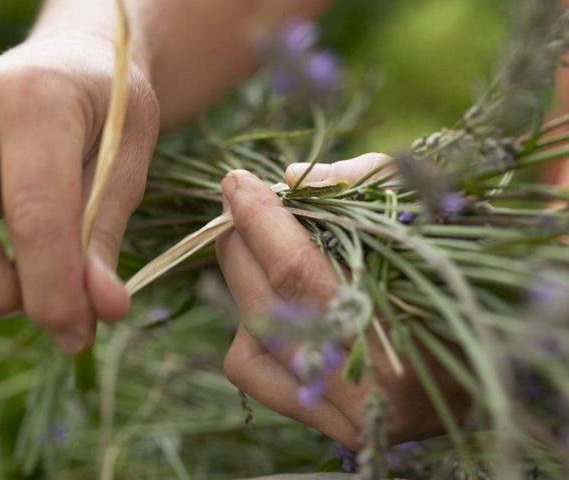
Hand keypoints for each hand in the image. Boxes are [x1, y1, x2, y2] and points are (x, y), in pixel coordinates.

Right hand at [0, 33, 158, 352]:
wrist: (65, 67)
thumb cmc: (106, 113)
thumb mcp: (128, 161)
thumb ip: (104, 235)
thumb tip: (102, 312)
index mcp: (33, 100)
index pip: (33, 213)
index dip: (54, 288)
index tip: (78, 333)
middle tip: (46, 300)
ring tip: (18, 273)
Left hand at [216, 155, 466, 448]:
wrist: (496, 344)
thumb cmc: (466, 269)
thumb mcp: (429, 209)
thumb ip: (361, 183)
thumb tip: (289, 177)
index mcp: (408, 332)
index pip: (297, 271)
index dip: (259, 221)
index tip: (236, 182)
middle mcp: (373, 392)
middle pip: (266, 307)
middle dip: (241, 244)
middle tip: (240, 206)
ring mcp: (349, 416)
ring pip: (251, 343)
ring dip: (242, 284)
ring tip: (257, 247)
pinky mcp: (332, 425)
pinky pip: (256, 374)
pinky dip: (249, 329)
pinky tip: (272, 299)